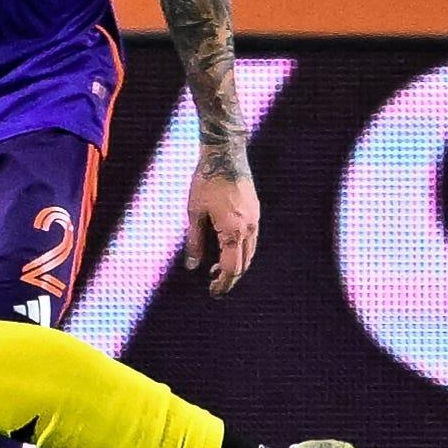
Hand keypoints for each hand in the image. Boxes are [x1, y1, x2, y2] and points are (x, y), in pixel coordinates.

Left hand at [180, 152, 259, 293]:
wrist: (226, 155)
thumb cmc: (206, 182)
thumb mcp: (194, 213)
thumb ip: (194, 242)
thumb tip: (192, 266)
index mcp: (233, 232)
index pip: (232, 268)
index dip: (223, 283)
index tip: (213, 291)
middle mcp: (249, 229)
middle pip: (244, 264)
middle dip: (230, 277)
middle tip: (215, 284)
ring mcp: (255, 220)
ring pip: (250, 253)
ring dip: (237, 264)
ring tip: (218, 268)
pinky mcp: (255, 212)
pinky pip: (252, 239)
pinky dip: (241, 250)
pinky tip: (227, 248)